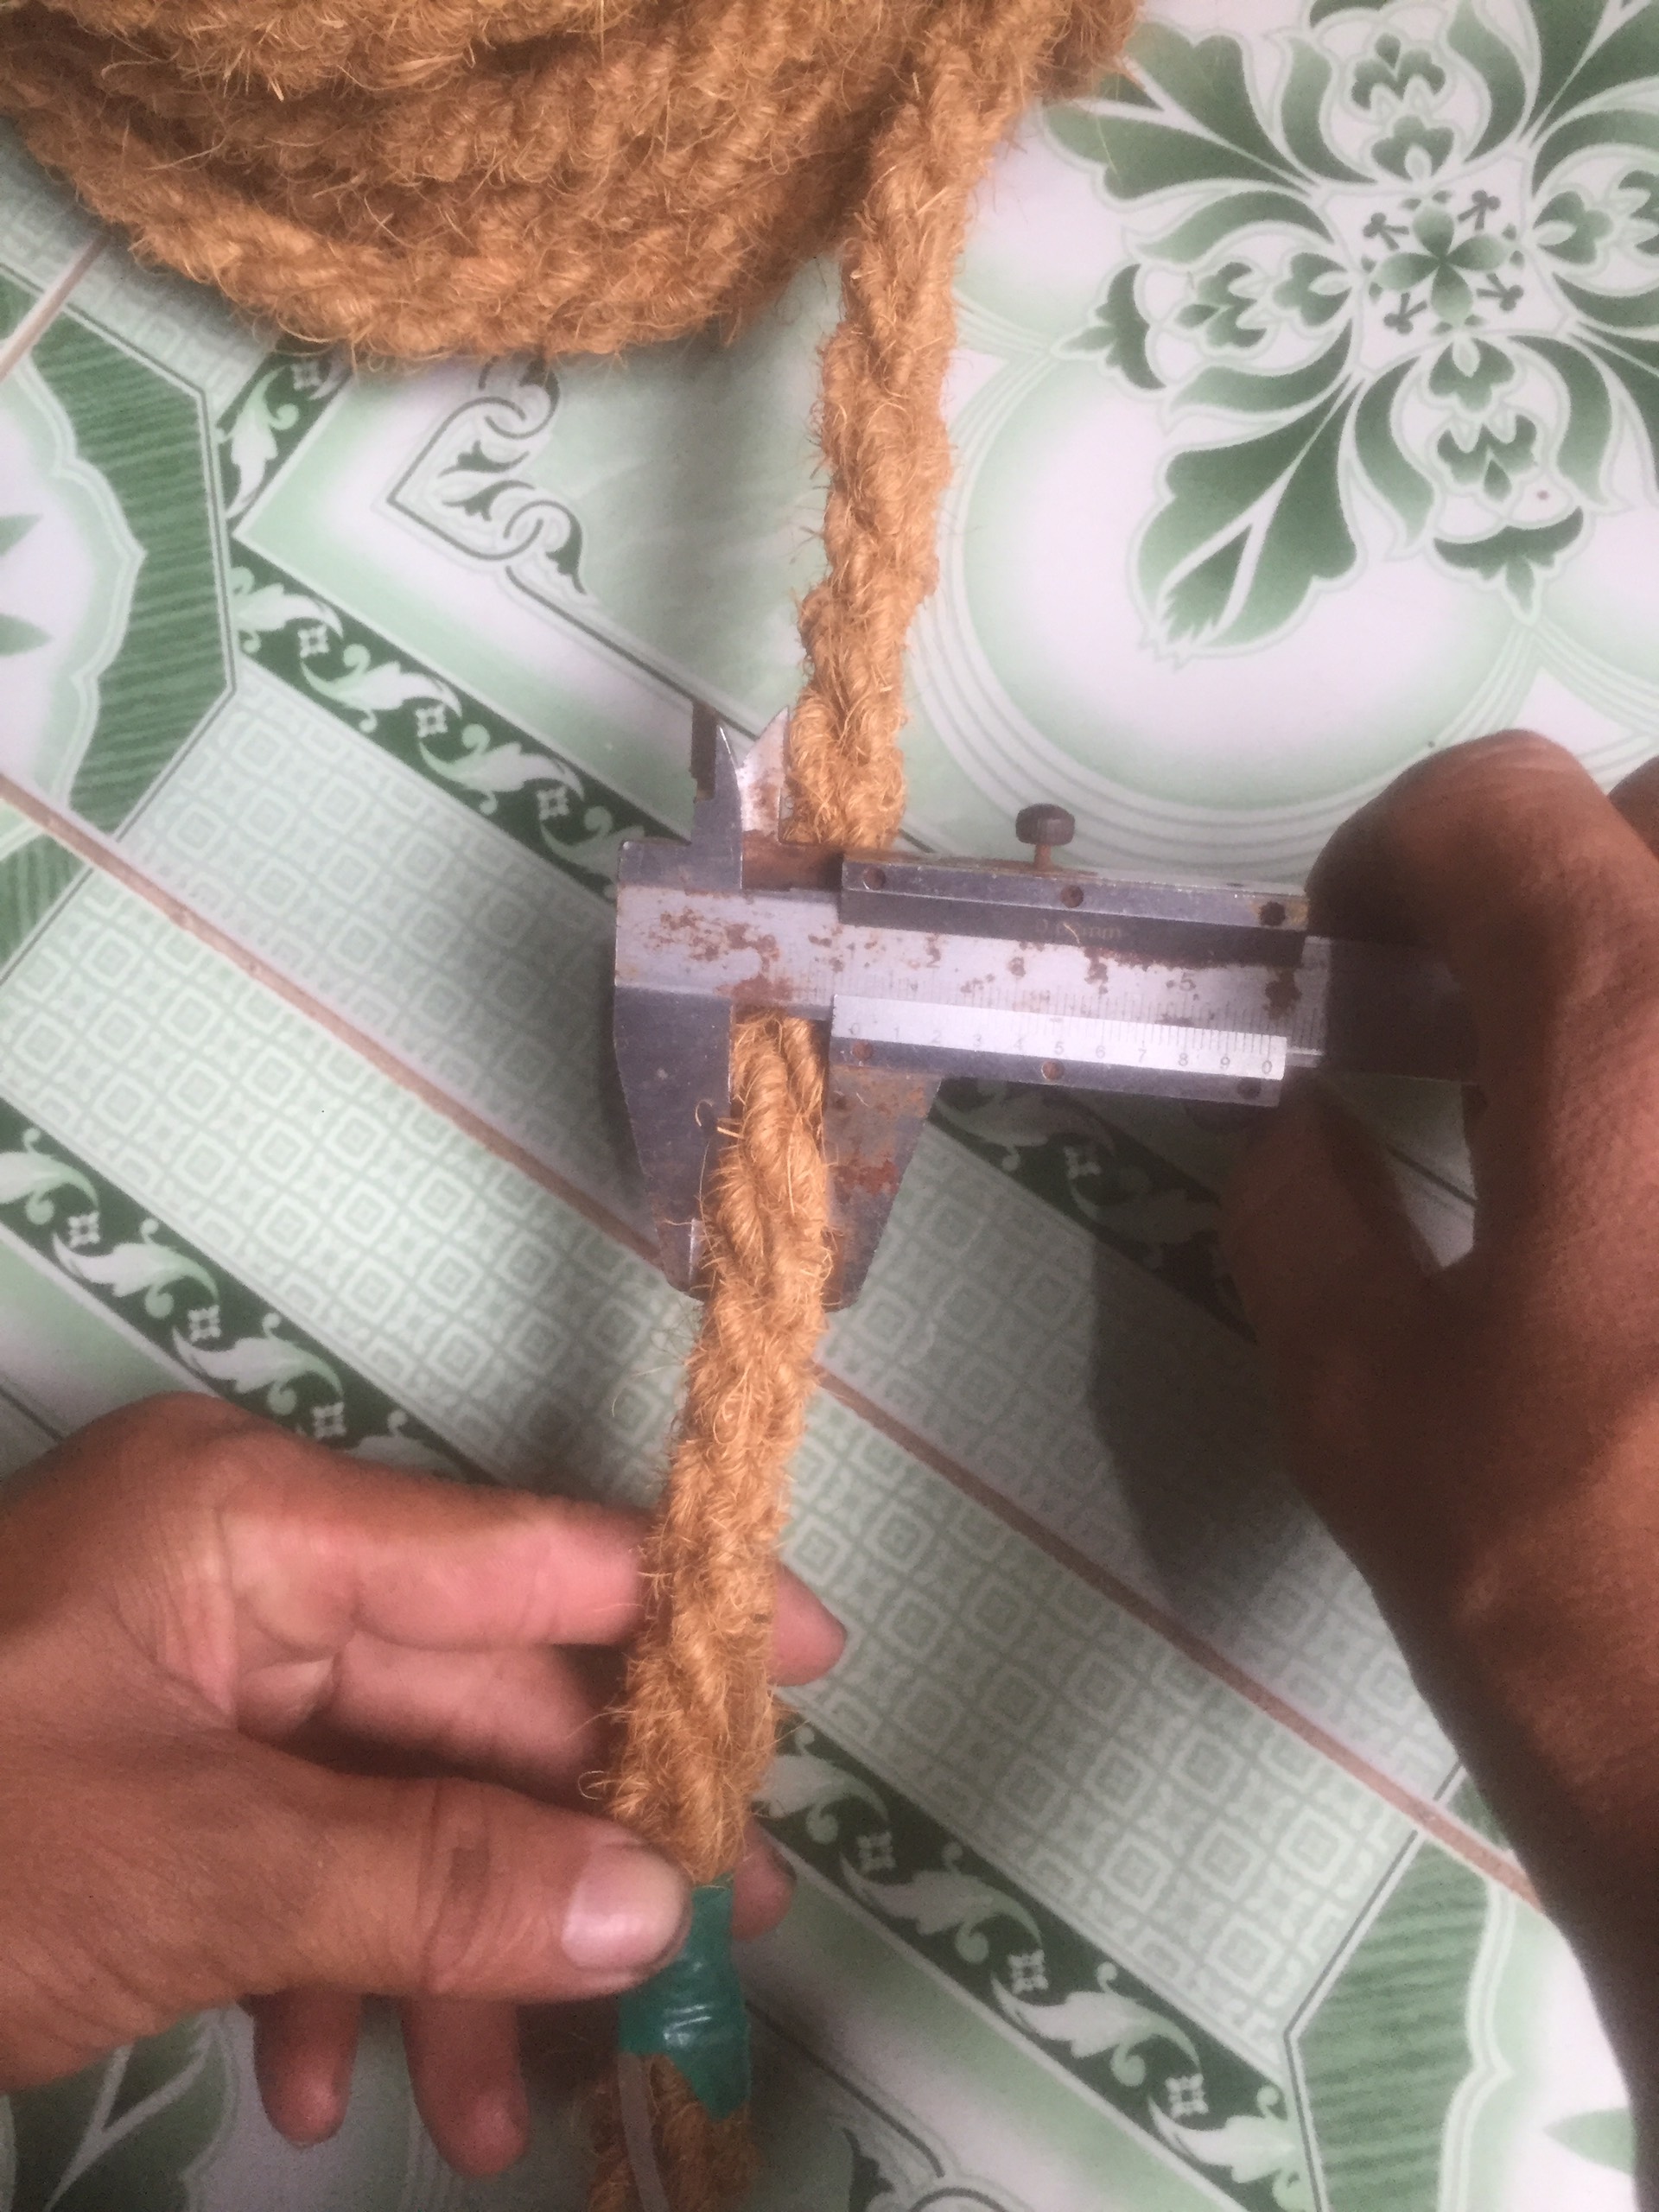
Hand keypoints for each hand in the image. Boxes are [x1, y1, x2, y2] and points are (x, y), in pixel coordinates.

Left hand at [0, 1393, 842, 2173]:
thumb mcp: (198, 1874)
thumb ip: (436, 1880)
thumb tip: (655, 1904)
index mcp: (257, 1523)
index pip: (520, 1553)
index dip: (677, 1607)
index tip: (811, 1662)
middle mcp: (244, 1568)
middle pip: (468, 1698)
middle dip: (572, 1844)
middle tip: (709, 1954)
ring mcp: (192, 1667)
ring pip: (389, 1794)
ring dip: (451, 1948)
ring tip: (501, 2111)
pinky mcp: (151, 1761)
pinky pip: (292, 1843)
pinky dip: (331, 1961)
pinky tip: (337, 2085)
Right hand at [1223, 733, 1658, 2191]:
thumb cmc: (1591, 1601)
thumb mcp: (1370, 1413)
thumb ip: (1301, 1217)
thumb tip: (1296, 1120)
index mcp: (1629, 1034)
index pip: (1506, 810)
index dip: (1399, 854)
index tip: (1356, 956)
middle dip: (1572, 884)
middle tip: (1500, 1021)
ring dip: (1648, 984)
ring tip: (1611, 1122)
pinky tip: (1653, 1226)